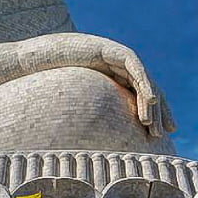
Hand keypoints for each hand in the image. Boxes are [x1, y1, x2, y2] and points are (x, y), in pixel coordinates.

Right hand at [19, 33, 175, 137]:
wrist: (32, 61)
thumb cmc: (45, 86)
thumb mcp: (74, 108)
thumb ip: (90, 118)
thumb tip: (93, 147)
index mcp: (110, 78)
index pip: (138, 95)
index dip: (152, 113)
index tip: (160, 135)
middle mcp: (116, 66)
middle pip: (147, 88)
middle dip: (158, 111)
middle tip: (164, 133)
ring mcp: (114, 56)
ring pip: (143, 80)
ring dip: (152, 104)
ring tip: (154, 127)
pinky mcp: (110, 50)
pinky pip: (135, 67)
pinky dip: (144, 85)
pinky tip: (149, 103)